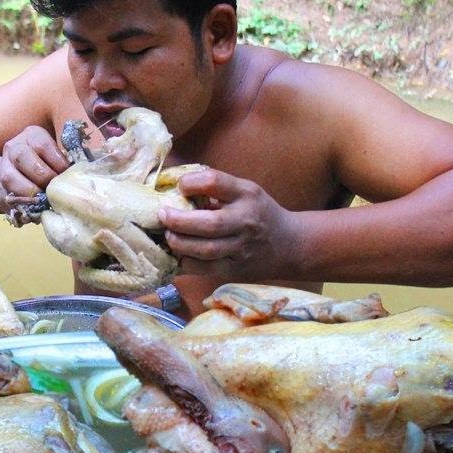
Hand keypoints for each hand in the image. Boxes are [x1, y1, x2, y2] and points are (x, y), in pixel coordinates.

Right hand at [0, 125, 69, 210]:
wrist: (19, 182)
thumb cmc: (47, 169)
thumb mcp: (56, 158)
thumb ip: (66, 160)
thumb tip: (83, 170)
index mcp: (32, 135)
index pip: (42, 144)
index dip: (57, 162)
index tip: (67, 174)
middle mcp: (14, 147)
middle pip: (23, 157)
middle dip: (43, 176)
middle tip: (56, 188)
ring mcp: (3, 166)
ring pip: (11, 177)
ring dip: (31, 191)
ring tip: (46, 199)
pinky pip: (9, 195)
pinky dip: (24, 202)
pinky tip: (36, 206)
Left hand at [159, 167, 301, 279]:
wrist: (289, 244)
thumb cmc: (258, 212)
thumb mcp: (245, 191)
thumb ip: (216, 188)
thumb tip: (173, 186)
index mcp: (246, 194)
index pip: (215, 182)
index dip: (191, 183)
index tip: (179, 186)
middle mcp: (246, 221)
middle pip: (210, 223)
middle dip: (179, 221)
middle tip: (162, 216)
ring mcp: (242, 248)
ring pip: (206, 250)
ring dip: (180, 243)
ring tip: (168, 236)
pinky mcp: (236, 269)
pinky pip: (206, 268)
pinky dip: (186, 262)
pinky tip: (178, 254)